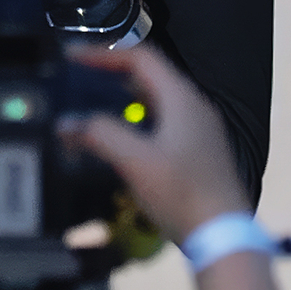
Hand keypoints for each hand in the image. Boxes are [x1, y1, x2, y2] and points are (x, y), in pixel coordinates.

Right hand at [62, 44, 250, 243]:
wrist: (225, 237)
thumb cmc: (183, 193)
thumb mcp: (136, 161)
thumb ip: (99, 135)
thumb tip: (65, 123)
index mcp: (182, 98)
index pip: (141, 57)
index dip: (104, 52)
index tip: (72, 56)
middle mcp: (193, 106)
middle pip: (148, 75)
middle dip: (111, 73)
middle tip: (78, 78)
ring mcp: (198, 130)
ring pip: (154, 100)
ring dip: (121, 98)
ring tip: (90, 106)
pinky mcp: (197, 152)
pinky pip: (160, 122)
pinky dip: (134, 120)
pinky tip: (116, 139)